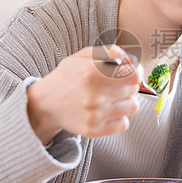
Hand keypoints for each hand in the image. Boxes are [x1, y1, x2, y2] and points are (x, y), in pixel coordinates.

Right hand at [26, 45, 142, 143]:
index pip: (134, 75)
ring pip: (132, 107)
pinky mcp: (92, 130)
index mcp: (91, 72)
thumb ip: (111, 52)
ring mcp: (93, 115)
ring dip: (126, 101)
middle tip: (114, 84)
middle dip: (128, 85)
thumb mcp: (84, 55)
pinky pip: (124, 124)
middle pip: (133, 90)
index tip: (130, 72)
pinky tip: (107, 111)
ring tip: (111, 98)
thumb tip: (133, 60)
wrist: (45, 103)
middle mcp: (93, 95)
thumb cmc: (69, 76)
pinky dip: (119, 117)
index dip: (136, 71)